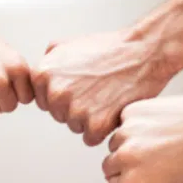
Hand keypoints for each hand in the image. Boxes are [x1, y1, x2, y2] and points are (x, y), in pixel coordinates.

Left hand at [32, 28, 172, 146]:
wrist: (142, 52)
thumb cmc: (109, 48)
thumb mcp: (69, 44)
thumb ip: (49, 59)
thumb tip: (39, 74)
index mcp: (42, 74)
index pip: (45, 100)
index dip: (65, 94)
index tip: (81, 84)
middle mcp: (55, 93)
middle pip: (59, 115)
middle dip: (75, 107)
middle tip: (97, 90)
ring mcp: (75, 110)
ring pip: (75, 127)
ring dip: (90, 118)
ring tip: (106, 96)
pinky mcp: (95, 125)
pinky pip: (90, 138)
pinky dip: (103, 129)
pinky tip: (112, 109)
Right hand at [104, 95, 182, 182]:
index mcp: (133, 181)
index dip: (125, 182)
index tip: (138, 176)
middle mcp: (126, 157)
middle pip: (108, 166)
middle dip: (121, 165)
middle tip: (143, 160)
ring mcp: (126, 132)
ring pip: (114, 143)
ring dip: (126, 144)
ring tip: (151, 143)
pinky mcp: (130, 113)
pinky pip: (123, 122)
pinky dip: (133, 124)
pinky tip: (153, 127)